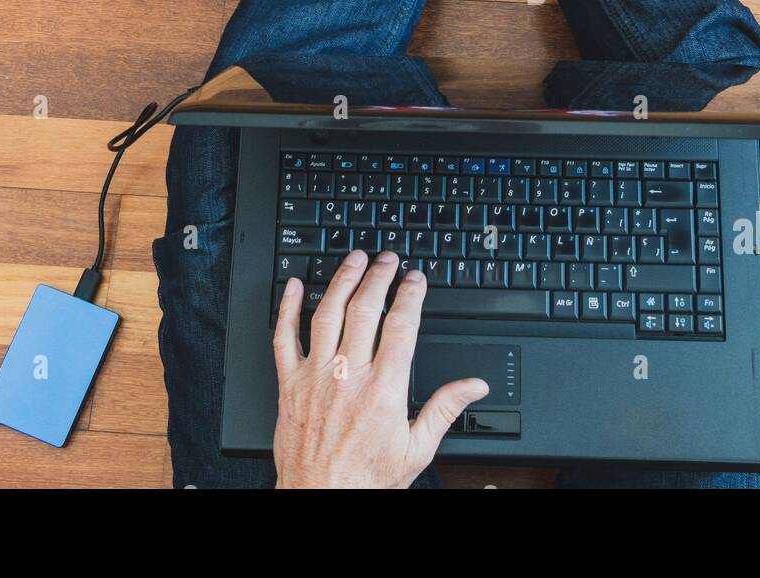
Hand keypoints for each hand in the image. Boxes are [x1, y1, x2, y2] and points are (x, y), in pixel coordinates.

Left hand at [272, 249, 488, 487]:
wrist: (320, 499)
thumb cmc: (366, 479)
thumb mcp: (416, 448)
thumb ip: (445, 409)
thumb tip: (474, 386)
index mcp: (382, 390)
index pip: (400, 327)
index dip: (410, 295)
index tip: (415, 278)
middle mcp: (348, 377)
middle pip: (365, 310)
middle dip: (378, 277)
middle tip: (387, 259)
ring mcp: (315, 377)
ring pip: (328, 315)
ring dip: (342, 281)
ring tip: (354, 260)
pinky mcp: (290, 385)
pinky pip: (284, 338)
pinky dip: (288, 309)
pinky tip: (296, 286)